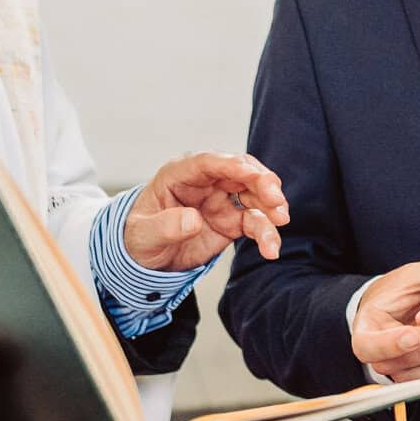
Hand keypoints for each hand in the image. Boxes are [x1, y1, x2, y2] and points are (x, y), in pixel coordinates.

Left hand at [124, 152, 289, 269]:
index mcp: (180, 174)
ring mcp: (222, 200)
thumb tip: (193, 220)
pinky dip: (266, 232)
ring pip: (254, 196)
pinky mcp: (233, 221)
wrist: (146, 258)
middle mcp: (206, 182)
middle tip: (276, 200)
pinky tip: (272, 248)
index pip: (208, 162)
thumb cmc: (139, 237)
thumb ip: (166, 226)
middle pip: (240, 173)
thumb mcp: (144, 234)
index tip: (253, 174)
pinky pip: (255, 222)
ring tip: (280, 222)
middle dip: (261, 182)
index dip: (232, 165)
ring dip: (271, 206)